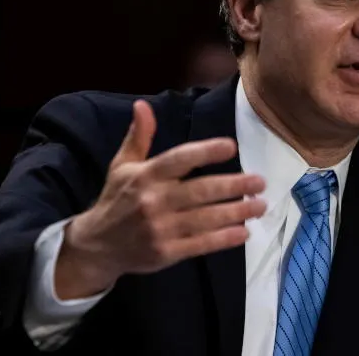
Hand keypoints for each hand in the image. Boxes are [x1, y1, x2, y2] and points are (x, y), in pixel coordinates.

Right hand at [55, 99, 265, 298]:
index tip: (231, 146)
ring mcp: (161, 229)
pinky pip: (201, 244)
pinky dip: (224, 239)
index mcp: (146, 175)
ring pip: (206, 218)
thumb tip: (143, 105)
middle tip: (260, 181)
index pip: (180, 159)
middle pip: (200, 190)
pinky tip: (244, 232)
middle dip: (234, 185)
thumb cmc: (117, 200)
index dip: (206, 152)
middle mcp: (154, 201)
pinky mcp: (166, 253)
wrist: (98, 246)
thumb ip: (139, 136)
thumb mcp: (122, 165)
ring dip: (237, 211)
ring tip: (261, 205)